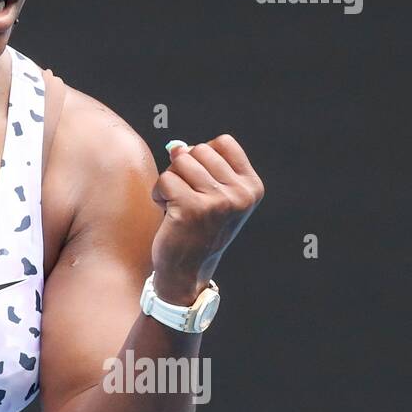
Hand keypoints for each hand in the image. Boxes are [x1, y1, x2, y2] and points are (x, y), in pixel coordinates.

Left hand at [149, 134, 263, 303]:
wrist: (187, 269)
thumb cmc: (197, 227)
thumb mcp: (210, 193)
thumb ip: (200, 165)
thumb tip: (176, 146)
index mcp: (252, 187)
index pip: (223, 142)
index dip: (203, 156)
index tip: (203, 184)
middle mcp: (240, 194)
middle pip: (198, 150)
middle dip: (184, 169)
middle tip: (187, 198)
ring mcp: (219, 201)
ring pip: (180, 162)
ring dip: (170, 182)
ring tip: (178, 205)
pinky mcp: (193, 209)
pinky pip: (165, 179)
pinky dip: (159, 194)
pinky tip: (169, 214)